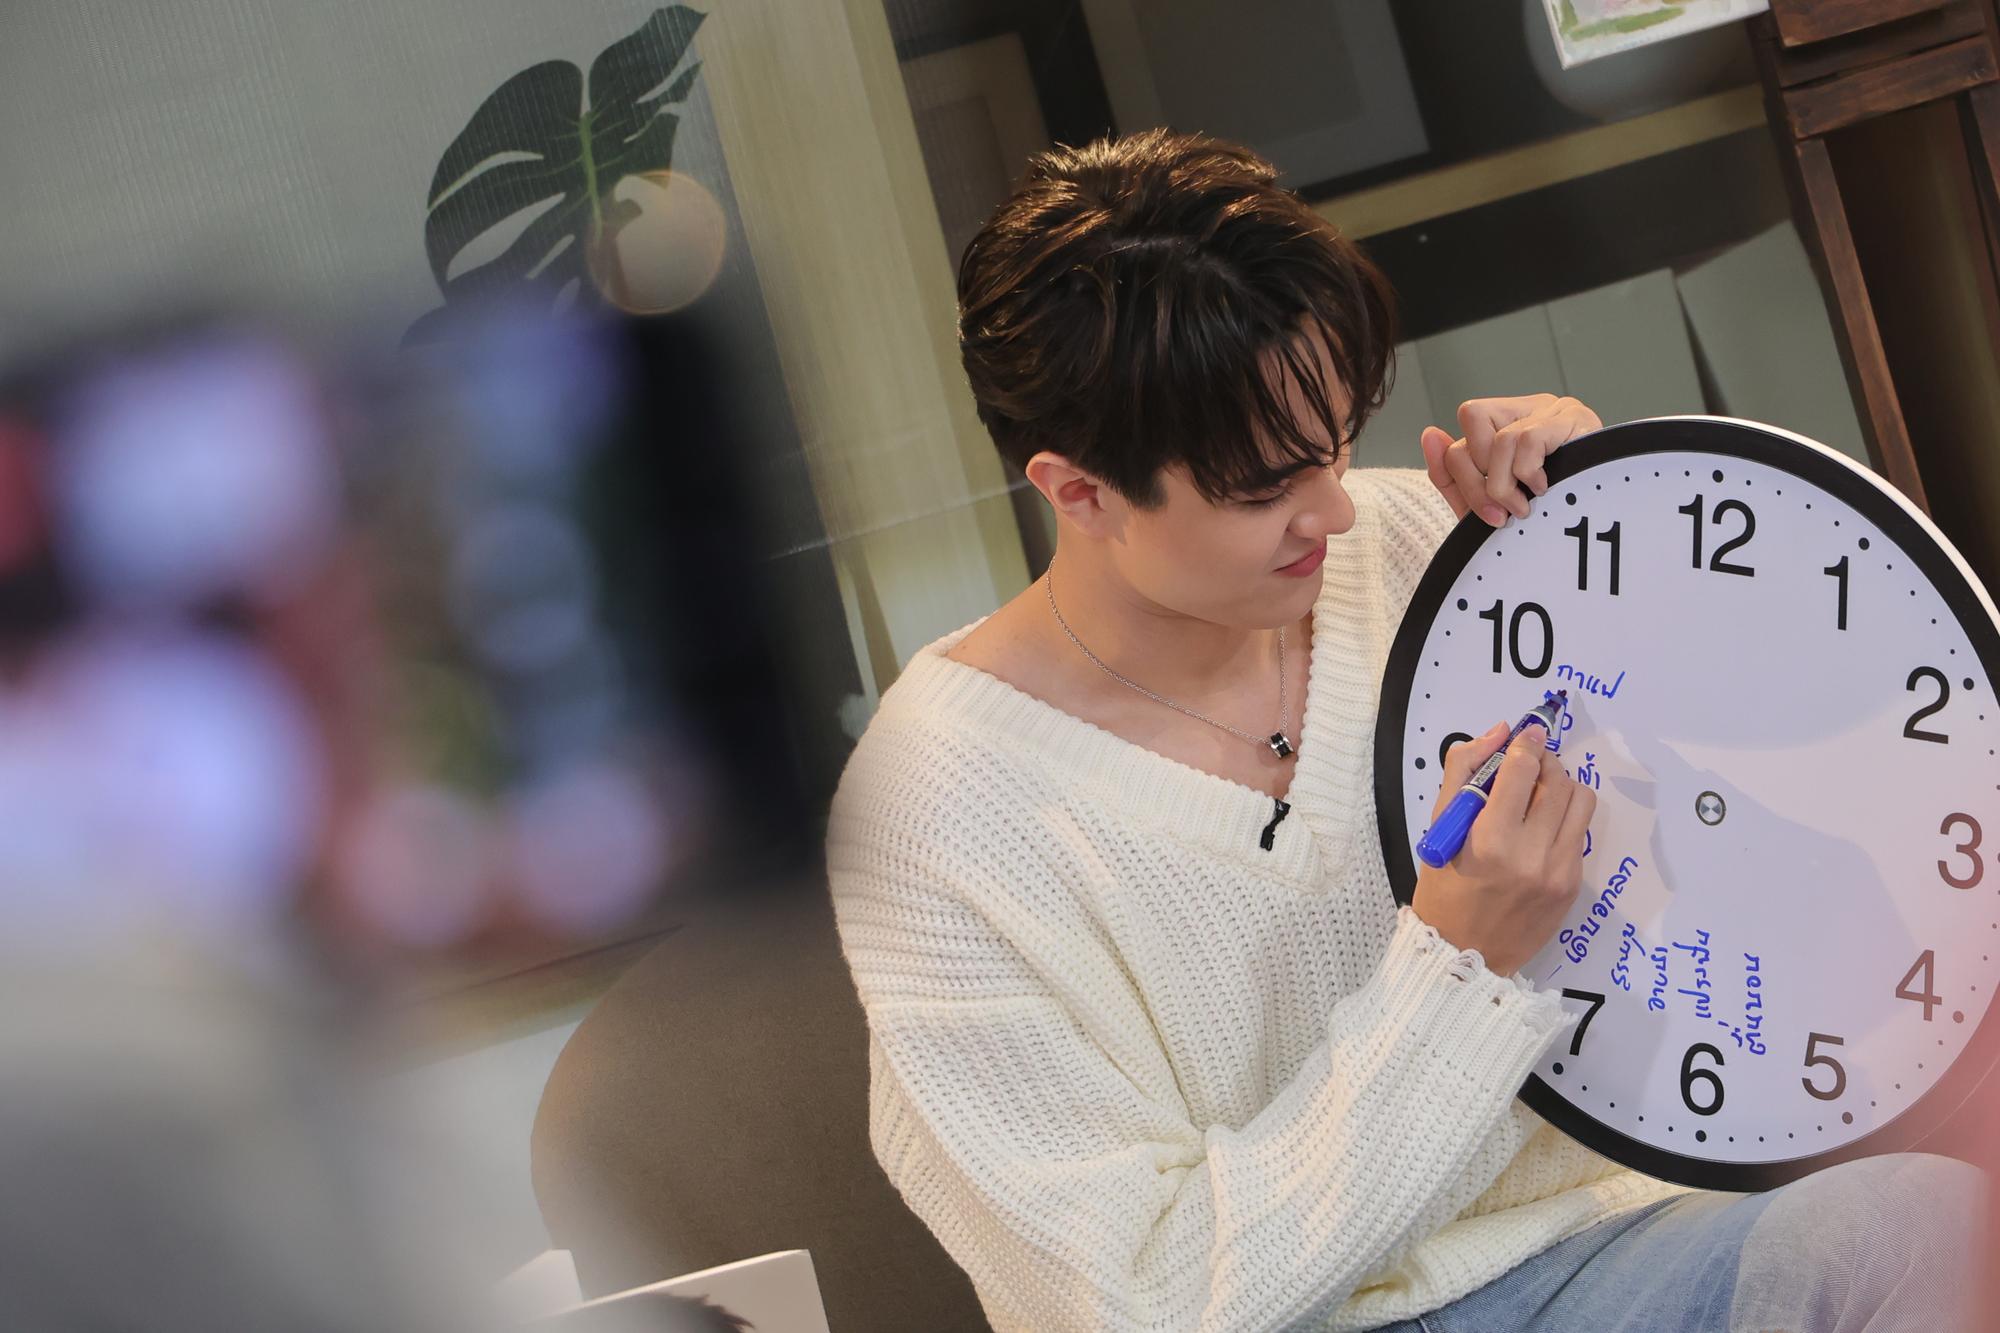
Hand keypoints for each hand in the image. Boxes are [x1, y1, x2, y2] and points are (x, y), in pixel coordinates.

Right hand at [1410, 719, 1593, 977]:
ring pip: (1580, 801)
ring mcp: (1558, 872)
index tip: (1526, 733)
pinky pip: (1579, 833)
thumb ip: (1462, 773)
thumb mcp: (1439, 830)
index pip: (1522, 769)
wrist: (1463, 955)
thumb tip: (1498, 733)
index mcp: (1489, 839)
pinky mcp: (1573, 885)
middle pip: (1558, 780)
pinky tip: (1540, 829)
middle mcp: (1531, 854)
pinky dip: (1563, 819)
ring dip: (1562, 786)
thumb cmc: (1443, 889)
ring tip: (1539, 794)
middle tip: (1528, 765)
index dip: (1526, 742)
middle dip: (1544, 762)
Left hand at [1419, 394, 1603, 526]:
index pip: (1456, 441)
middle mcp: (1525, 410)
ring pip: (1497, 439)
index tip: (1483, 515)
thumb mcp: (1494, 503)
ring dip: (1503, 484)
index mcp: (1503, 427)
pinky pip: (1526, 440)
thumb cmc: (1552, 510)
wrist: (1608, 519)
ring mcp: (1550, 409)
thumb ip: (1456, 480)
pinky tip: (1545, 488)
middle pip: (1468, 432)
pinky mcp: (1573, 418)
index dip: (1457, 480)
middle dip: (1477, 485)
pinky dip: (1527, 473)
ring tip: (1524, 507)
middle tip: (1502, 515)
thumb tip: (1429, 434)